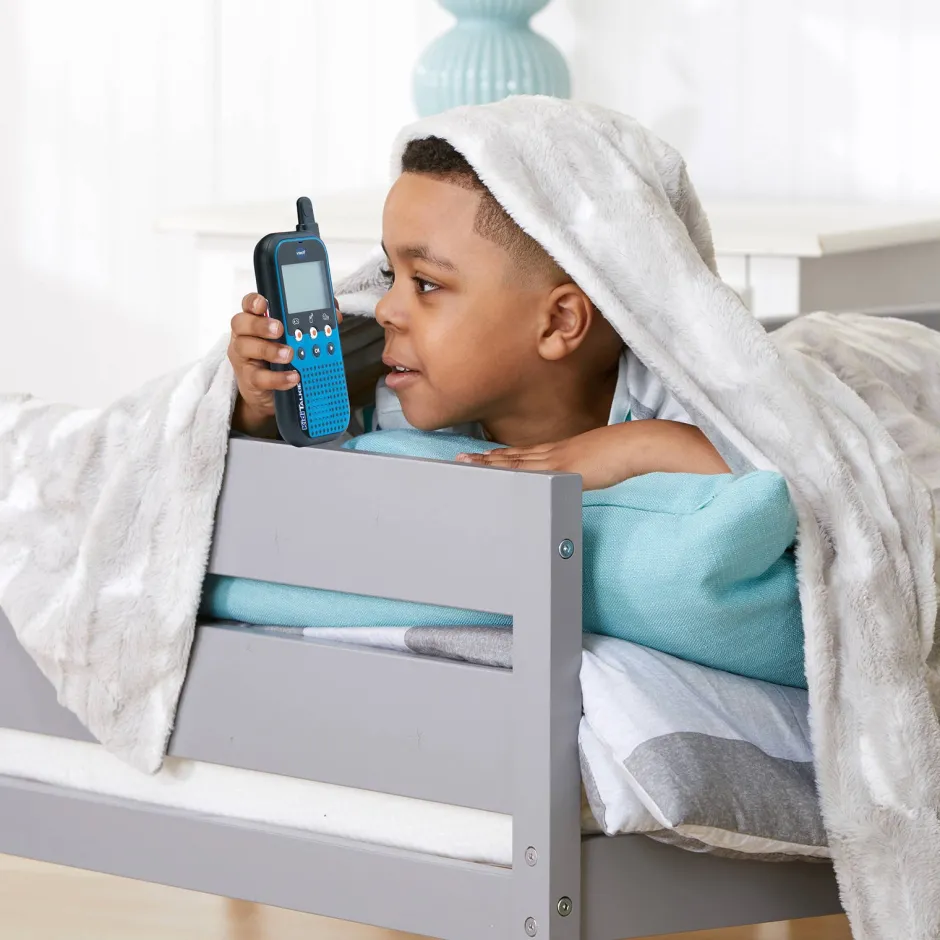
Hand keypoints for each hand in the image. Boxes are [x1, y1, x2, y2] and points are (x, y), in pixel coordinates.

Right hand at [228, 293, 342, 437]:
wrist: (270, 392)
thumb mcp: (293, 338)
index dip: (254, 301)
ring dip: (270, 350)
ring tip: (289, 354)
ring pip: (246, 348)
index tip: (264, 303)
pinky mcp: (250, 379)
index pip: (249, 304)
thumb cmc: (281, 358)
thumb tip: (335, 314)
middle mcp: (246, 336)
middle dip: (261, 324)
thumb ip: (311, 323)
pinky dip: (279, 378)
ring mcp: (245, 357)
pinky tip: (293, 376)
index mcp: (257, 320)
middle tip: (279, 329)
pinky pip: (260, 377)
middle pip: (241, 322)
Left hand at [455, 421, 728, 488]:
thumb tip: (587, 475)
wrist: (640, 443)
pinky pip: (529, 472)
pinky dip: (510, 473)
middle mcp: (554, 452)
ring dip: (489, 464)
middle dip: (486, 459)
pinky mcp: (563, 469)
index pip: (525, 454)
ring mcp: (557, 459)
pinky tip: (494, 476)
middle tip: (460, 460)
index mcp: (563, 451)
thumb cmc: (627, 452)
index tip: (483, 456)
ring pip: (514, 461)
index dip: (502, 456)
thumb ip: (588, 469)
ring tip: (465, 465)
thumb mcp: (601, 461)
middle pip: (513, 456)